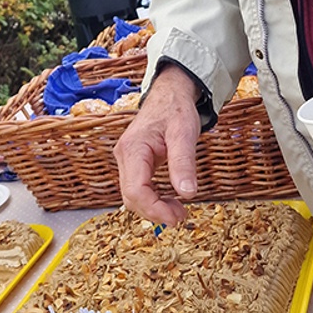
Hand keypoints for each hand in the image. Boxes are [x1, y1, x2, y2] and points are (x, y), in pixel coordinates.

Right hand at [115, 64, 201, 224]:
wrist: (170, 94)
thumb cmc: (175, 110)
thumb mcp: (184, 134)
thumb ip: (184, 163)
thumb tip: (188, 194)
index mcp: (133, 149)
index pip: (136, 190)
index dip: (155, 209)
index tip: (177, 217)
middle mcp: (124, 156)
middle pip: (131, 197)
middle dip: (154, 211)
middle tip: (181, 216)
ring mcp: (127, 160)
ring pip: (132, 196)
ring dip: (153, 207)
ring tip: (178, 210)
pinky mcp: (134, 163)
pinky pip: (138, 188)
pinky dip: (152, 199)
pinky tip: (169, 199)